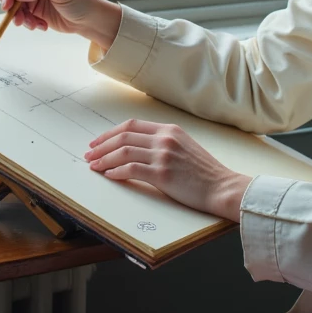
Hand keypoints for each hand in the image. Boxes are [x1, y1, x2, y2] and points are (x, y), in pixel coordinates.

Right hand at [0, 0, 120, 48]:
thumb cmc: (82, 1)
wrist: (90, 20)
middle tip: (13, 15)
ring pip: (11, 0)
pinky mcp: (32, 7)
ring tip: (30, 24)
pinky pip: (18, 13)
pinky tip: (40, 25)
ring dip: (16, 14)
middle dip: (8, 0)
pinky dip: (25, 21)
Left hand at [85, 119, 251, 221]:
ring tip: (93, 165)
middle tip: (89, 154)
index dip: (110, 133)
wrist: (222, 186)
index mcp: (169, 130)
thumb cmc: (204, 172)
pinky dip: (116, 171)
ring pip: (124, 152)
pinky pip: (131, 169)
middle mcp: (165, 139)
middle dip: (101, 145)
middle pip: (123, 137)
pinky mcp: (162, 174)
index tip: (98, 141)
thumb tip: (136, 147)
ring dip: (104, 159)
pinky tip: (109, 175)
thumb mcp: (184, 146)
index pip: (131, 125)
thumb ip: (163, 142)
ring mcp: (163, 155)